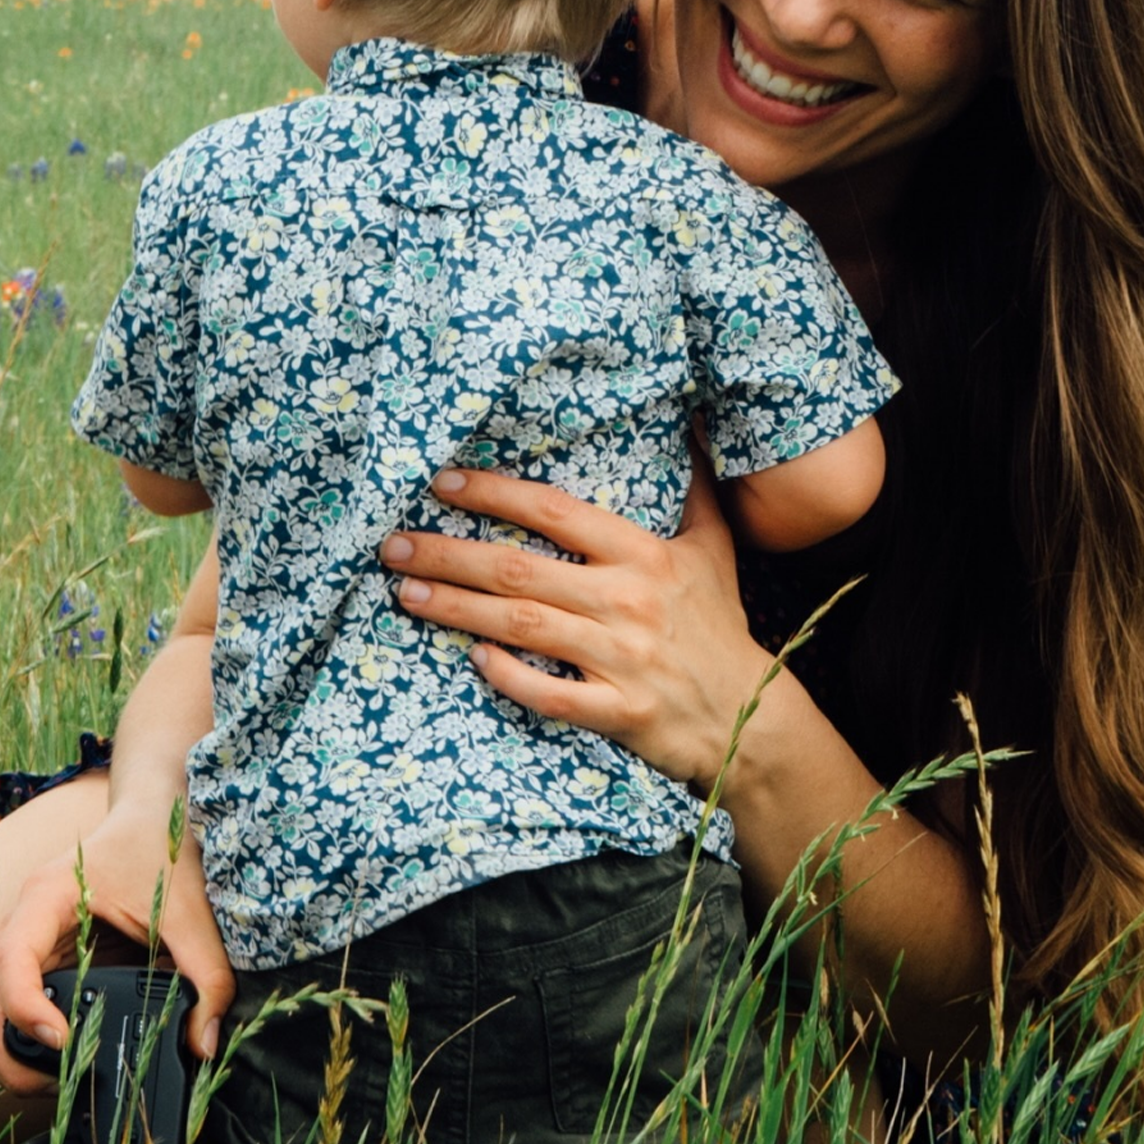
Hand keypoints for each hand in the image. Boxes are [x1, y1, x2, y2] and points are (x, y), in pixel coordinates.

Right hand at [0, 801, 238, 1093]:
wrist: (151, 819)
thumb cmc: (161, 853)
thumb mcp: (191, 914)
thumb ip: (206, 978)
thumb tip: (202, 1045)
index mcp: (47, 897)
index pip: (10, 961)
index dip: (26, 1010)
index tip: (64, 1040)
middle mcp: (21, 922)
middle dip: (6, 1056)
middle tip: (60, 1081)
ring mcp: (20, 946)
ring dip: (2, 1057)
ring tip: (56, 1079)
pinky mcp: (31, 963)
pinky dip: (12, 1045)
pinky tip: (54, 1061)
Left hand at [379, 461, 774, 797]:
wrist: (752, 717)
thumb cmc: (718, 627)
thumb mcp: (712, 549)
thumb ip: (693, 488)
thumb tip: (686, 425)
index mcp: (644, 555)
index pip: (556, 512)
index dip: (496, 493)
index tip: (442, 482)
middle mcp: (629, 602)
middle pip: (520, 570)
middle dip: (449, 553)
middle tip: (391, 544)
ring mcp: (622, 659)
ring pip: (522, 627)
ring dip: (456, 608)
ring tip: (405, 591)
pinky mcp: (619, 712)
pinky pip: (552, 694)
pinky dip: (511, 677)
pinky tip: (472, 659)